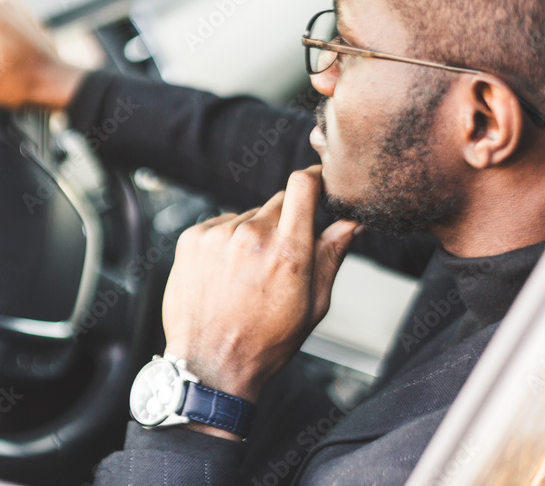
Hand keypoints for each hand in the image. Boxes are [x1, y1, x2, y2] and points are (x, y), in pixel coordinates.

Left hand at [162, 166, 358, 436]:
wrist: (210, 364)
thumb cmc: (266, 342)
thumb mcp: (313, 305)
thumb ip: (332, 255)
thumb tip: (352, 222)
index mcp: (288, 252)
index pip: (302, 185)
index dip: (313, 179)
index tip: (317, 183)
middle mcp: (251, 236)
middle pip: (277, 202)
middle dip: (285, 222)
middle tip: (280, 259)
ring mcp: (218, 235)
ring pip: (248, 216)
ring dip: (253, 235)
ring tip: (247, 276)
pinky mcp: (191, 238)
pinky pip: (220, 225)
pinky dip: (226, 241)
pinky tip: (225, 274)